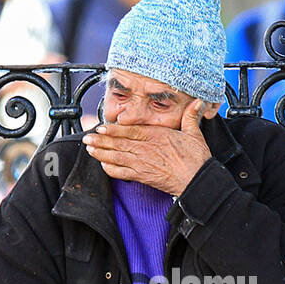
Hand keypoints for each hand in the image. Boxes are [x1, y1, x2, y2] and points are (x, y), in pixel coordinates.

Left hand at [82, 100, 211, 194]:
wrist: (197, 181)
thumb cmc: (196, 159)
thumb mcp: (194, 134)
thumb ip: (190, 116)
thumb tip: (197, 102)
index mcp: (156, 136)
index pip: (130, 131)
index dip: (113, 129)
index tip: (101, 127)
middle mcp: (146, 149)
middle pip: (118, 143)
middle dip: (100, 140)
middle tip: (87, 137)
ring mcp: (143, 163)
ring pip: (117, 157)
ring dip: (101, 153)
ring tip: (89, 149)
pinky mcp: (143, 176)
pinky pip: (122, 173)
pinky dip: (111, 170)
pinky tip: (103, 166)